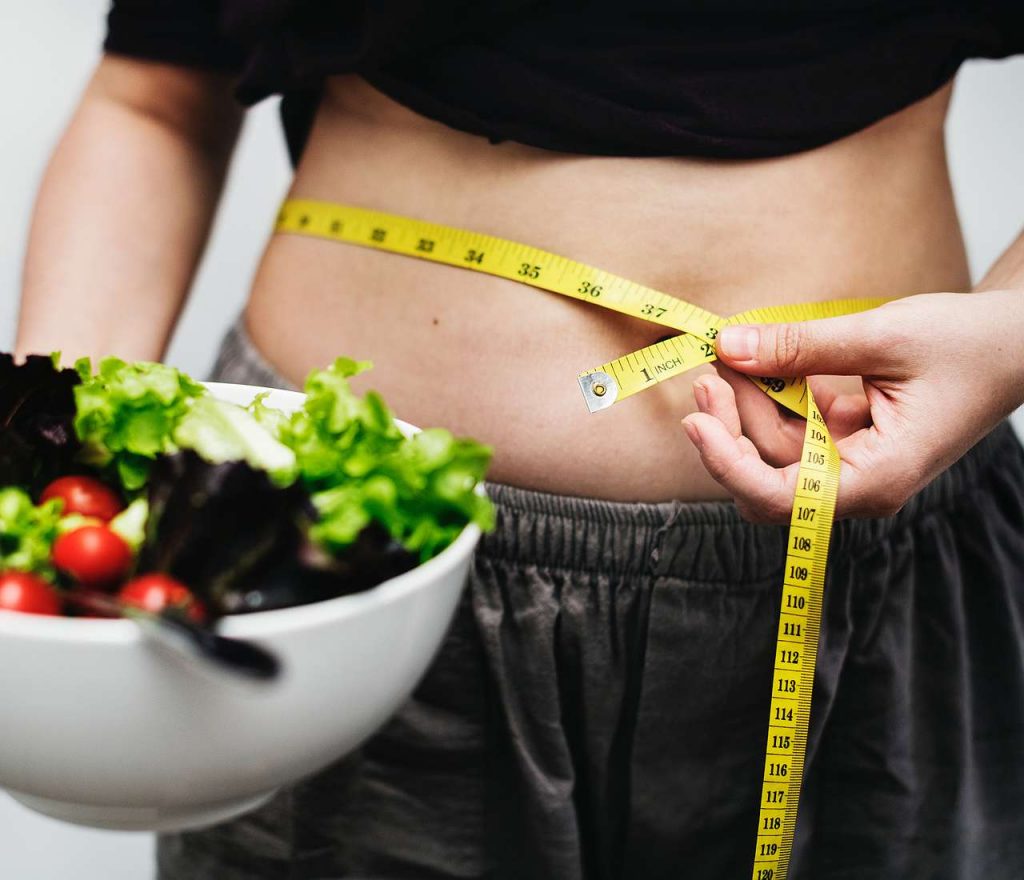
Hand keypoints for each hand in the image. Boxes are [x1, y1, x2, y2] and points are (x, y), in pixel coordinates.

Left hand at [681, 290, 1023, 521]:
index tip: (695, 420)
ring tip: (729, 353)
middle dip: (731, 425)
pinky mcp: (846, 438)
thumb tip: (728, 345)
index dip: (728, 464)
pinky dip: (772, 394)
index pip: (779, 498)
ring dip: (746, 402)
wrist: (1017, 341)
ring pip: (774, 448)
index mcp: (877, 478)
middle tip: (709, 368)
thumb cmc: (968, 344)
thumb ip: (800, 346)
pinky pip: (794, 426)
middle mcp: (859, 483)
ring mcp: (851, 462)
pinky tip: (757, 360)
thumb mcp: (881, 336)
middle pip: (767, 475)